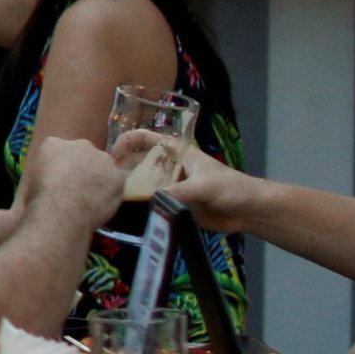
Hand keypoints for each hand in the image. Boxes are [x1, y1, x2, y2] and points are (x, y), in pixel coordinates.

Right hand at [18, 125, 128, 230]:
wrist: (60, 212)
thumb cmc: (39, 198)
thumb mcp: (31, 180)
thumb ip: (46, 170)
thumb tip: (54, 176)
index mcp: (53, 144)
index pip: (60, 149)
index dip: (61, 165)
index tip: (59, 179)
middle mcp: (80, 144)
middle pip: (84, 155)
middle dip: (82, 168)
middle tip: (75, 189)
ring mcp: (102, 159)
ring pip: (103, 167)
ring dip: (99, 179)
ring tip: (90, 200)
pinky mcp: (118, 176)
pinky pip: (118, 180)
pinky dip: (111, 190)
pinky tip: (102, 204)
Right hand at [117, 129, 257, 229]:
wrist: (249, 211)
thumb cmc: (231, 188)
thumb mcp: (203, 186)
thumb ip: (177, 193)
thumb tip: (150, 202)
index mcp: (177, 153)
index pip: (146, 138)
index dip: (127, 141)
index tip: (113, 155)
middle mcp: (169, 168)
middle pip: (138, 162)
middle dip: (121, 168)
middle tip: (105, 182)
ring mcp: (170, 188)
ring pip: (142, 185)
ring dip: (128, 191)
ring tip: (110, 199)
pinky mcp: (172, 206)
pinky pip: (151, 205)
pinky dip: (138, 209)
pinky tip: (125, 215)